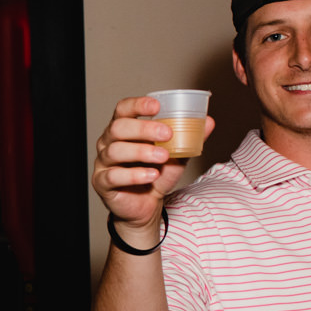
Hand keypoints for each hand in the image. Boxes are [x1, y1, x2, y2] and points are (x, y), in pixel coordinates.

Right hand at [91, 95, 214, 232]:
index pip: (123, 109)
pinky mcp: (102, 183)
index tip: (157, 106)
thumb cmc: (156, 174)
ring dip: (142, 152)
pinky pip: (113, 176)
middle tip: (167, 134)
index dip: (137, 104)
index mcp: (124, 129)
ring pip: (115, 151)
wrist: (147, 206)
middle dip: (144, 129)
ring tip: (163, 157)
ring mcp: (103, 163)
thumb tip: (209, 122)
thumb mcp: (176, 154)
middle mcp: (109, 142)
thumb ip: (189, 138)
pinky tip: (151, 175)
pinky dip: (134, 175)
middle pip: (118, 128)